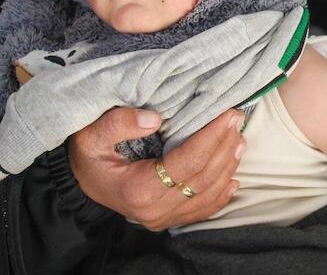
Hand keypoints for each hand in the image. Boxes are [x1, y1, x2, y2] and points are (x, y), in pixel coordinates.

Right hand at [68, 108, 244, 230]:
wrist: (80, 182)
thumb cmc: (88, 156)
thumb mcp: (91, 135)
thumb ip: (118, 123)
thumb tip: (153, 119)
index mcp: (138, 189)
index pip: (188, 162)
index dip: (212, 137)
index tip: (228, 114)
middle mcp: (154, 210)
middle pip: (203, 178)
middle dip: (224, 146)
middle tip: (236, 119)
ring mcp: (162, 218)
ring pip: (208, 193)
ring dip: (228, 165)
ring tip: (239, 138)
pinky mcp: (168, 219)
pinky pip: (202, 209)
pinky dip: (222, 193)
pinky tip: (234, 176)